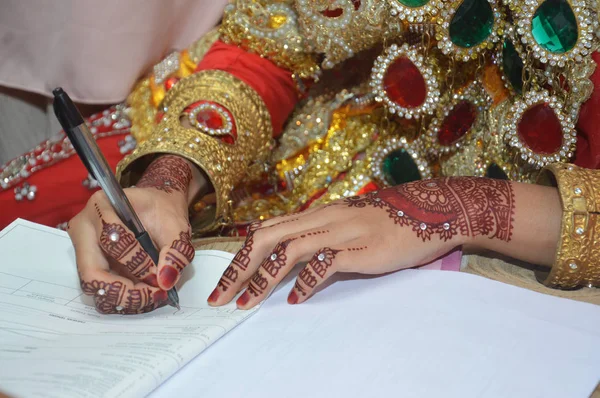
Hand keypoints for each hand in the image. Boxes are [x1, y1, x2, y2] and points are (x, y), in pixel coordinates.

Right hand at [69, 155, 198, 313]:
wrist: (156, 209)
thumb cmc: (163, 211)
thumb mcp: (177, 225)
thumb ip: (176, 249)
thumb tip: (166, 279)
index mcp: (101, 207)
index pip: (111, 241)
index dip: (136, 263)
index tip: (160, 277)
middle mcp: (83, 230)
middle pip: (92, 272)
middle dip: (124, 290)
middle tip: (153, 295)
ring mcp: (83, 250)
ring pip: (94, 286)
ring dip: (124, 298)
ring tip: (151, 295)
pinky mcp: (90, 266)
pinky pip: (101, 289)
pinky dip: (123, 298)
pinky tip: (144, 295)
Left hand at [208, 177, 516, 308]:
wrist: (429, 210)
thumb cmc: (383, 221)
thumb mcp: (343, 226)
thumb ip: (317, 239)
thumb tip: (288, 262)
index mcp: (314, 215)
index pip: (265, 231)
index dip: (240, 256)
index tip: (224, 282)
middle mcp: (322, 220)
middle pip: (267, 238)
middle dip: (239, 269)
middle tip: (220, 298)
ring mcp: (341, 232)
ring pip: (289, 250)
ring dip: (263, 278)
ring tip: (246, 303)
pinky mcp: (362, 248)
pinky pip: (326, 264)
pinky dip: (307, 283)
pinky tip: (296, 300)